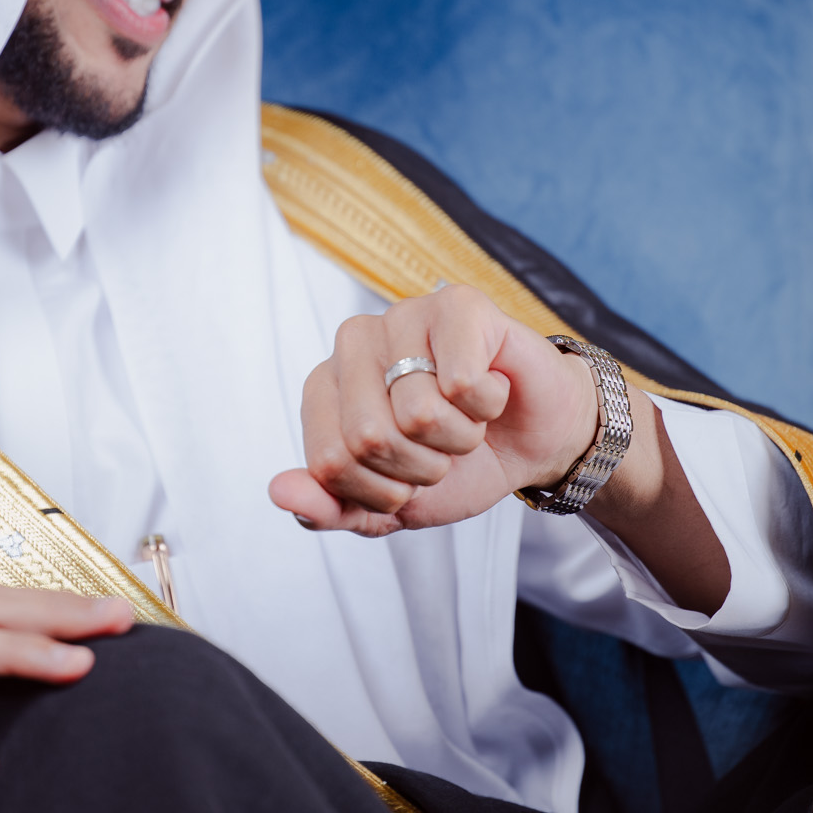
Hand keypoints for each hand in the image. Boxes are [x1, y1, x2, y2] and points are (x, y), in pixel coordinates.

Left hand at [269, 285, 600, 535]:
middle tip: (442, 448)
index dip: (381, 491)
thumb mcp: (388, 507)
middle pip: (370, 437)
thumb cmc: (457, 464)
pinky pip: (463, 383)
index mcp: (324, 390)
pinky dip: (488, 405)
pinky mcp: (456, 304)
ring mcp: (402, 316)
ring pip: (420, 412)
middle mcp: (352, 344)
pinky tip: (491, 388)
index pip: (329, 462)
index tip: (406, 480)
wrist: (532, 443)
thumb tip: (279, 492)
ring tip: (468, 418)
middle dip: (422, 466)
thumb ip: (329, 508)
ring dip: (460, 437)